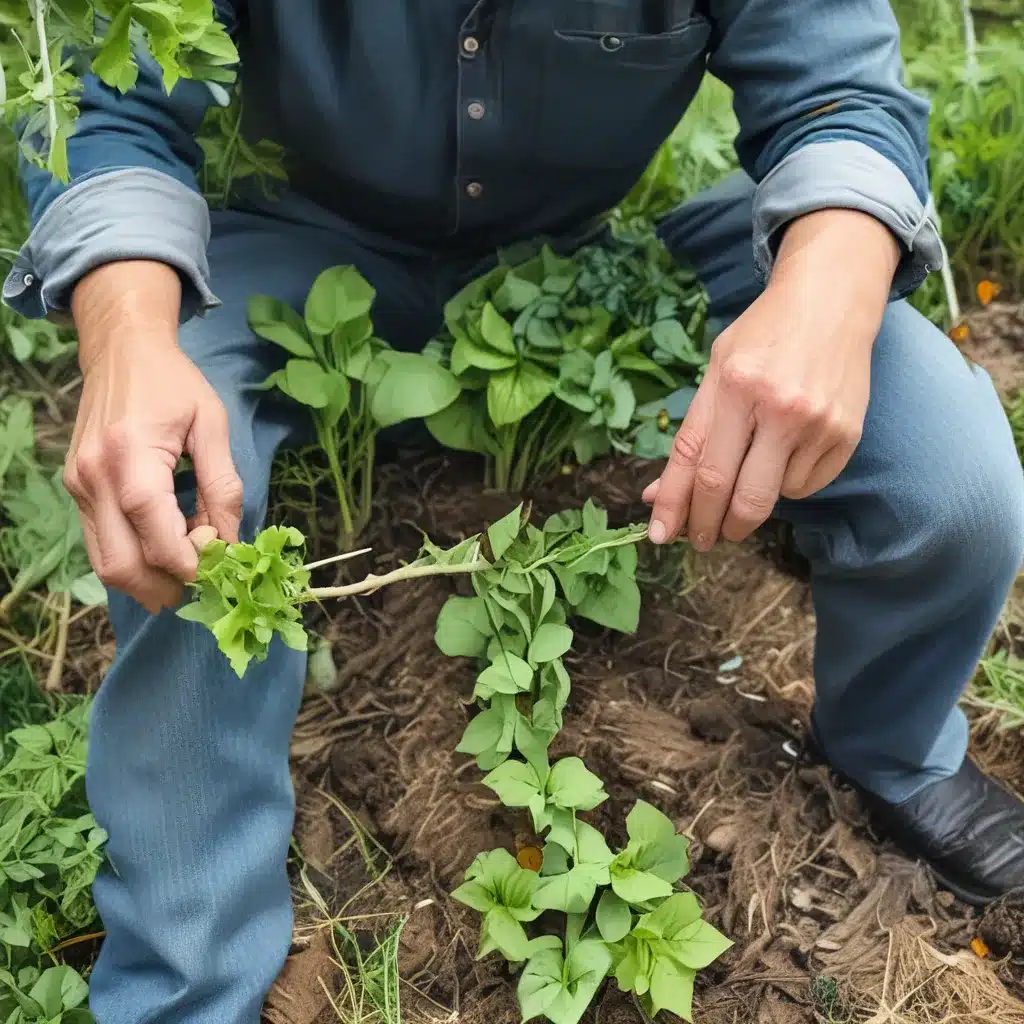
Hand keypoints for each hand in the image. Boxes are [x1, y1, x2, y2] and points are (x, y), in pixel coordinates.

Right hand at [64, 261, 241, 612]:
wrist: (120, 349)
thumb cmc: (173, 382)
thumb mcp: (212, 426)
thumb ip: (223, 486)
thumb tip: (231, 541)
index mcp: (130, 457)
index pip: (155, 534)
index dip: (191, 563)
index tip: (222, 568)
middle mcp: (94, 478)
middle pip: (122, 564)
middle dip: (167, 586)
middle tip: (205, 588)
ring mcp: (78, 486)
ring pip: (105, 563)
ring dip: (147, 582)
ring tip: (187, 578)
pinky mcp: (76, 489)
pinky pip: (100, 543)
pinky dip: (132, 560)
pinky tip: (164, 554)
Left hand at [644, 209, 899, 550]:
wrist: (831, 301)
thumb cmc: (763, 336)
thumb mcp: (715, 371)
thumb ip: (690, 436)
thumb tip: (657, 496)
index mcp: (735, 385)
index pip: (698, 464)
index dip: (676, 507)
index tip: (659, 536)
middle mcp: (778, 406)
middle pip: (737, 495)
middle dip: (711, 527)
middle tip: (701, 538)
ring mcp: (817, 424)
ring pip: (772, 497)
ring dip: (752, 499)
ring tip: (753, 463)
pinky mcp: (846, 436)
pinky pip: (805, 486)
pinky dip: (786, 484)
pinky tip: (786, 452)